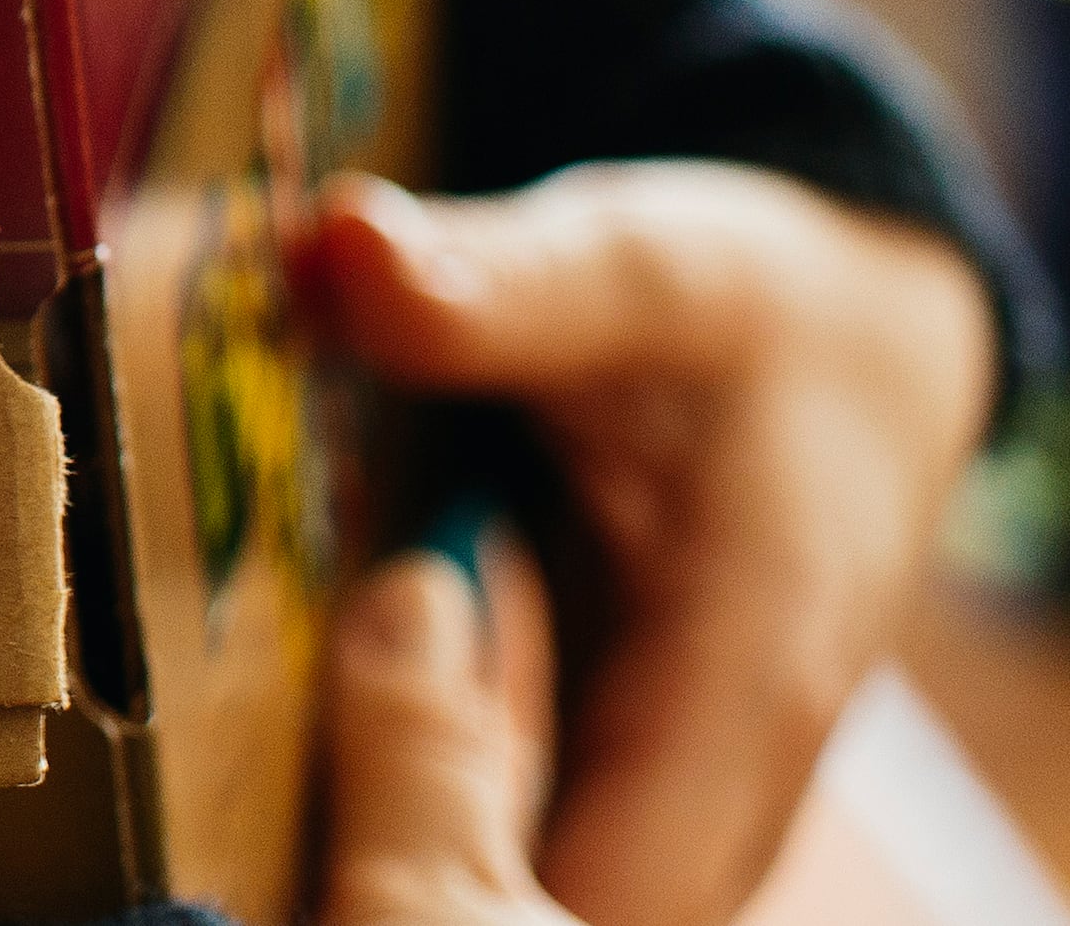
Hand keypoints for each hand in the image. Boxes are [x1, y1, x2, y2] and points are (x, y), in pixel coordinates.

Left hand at [305, 165, 995, 925]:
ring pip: (550, 878)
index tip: (302, 800)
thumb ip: (494, 282)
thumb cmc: (755, 310)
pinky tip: (308, 696)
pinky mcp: (635, 760)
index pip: (607, 878)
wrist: (858, 339)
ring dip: (411, 821)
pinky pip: (540, 834)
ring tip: (262, 724)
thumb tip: (344, 246)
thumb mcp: (630, 270)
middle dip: (410, 864)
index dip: (461, 884)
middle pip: (566, 904)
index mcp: (741, 673)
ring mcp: (683, 777)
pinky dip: (431, 788)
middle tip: (247, 761)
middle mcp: (723, 764)